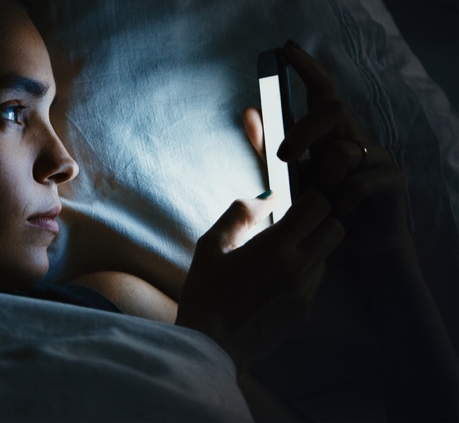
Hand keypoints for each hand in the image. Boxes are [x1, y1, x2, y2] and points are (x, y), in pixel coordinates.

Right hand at [176, 190, 343, 372]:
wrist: (211, 346)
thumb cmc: (205, 293)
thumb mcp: (211, 246)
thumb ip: (241, 214)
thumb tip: (268, 196)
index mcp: (274, 247)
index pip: (318, 207)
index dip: (310, 198)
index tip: (294, 202)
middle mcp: (298, 269)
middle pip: (335, 230)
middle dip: (319, 221)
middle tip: (294, 225)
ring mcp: (305, 293)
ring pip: (327, 257)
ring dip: (311, 249)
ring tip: (279, 258)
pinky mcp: (305, 313)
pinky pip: (315, 282)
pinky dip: (303, 275)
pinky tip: (275, 284)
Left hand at [244, 41, 411, 259]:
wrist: (357, 249)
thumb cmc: (321, 211)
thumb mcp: (288, 176)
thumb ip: (268, 146)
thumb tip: (248, 110)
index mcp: (329, 133)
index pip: (321, 90)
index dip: (306, 67)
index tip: (285, 48)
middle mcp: (354, 136)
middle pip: (332, 109)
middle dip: (303, 130)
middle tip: (284, 158)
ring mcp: (376, 156)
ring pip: (343, 150)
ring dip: (324, 179)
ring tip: (322, 203)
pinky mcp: (391, 179)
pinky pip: (360, 182)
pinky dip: (342, 201)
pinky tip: (341, 214)